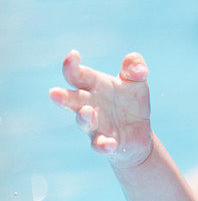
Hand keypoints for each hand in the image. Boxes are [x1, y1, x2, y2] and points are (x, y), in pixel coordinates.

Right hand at [49, 50, 153, 168]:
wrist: (140, 132)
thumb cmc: (131, 102)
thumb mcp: (137, 82)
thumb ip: (136, 69)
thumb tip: (140, 69)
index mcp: (95, 86)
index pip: (78, 75)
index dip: (72, 65)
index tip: (73, 55)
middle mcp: (90, 105)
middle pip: (71, 99)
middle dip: (62, 97)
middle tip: (54, 93)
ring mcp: (96, 125)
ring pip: (84, 122)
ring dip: (84, 117)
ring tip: (87, 111)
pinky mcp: (106, 143)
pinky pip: (100, 145)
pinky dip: (103, 145)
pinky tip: (109, 144)